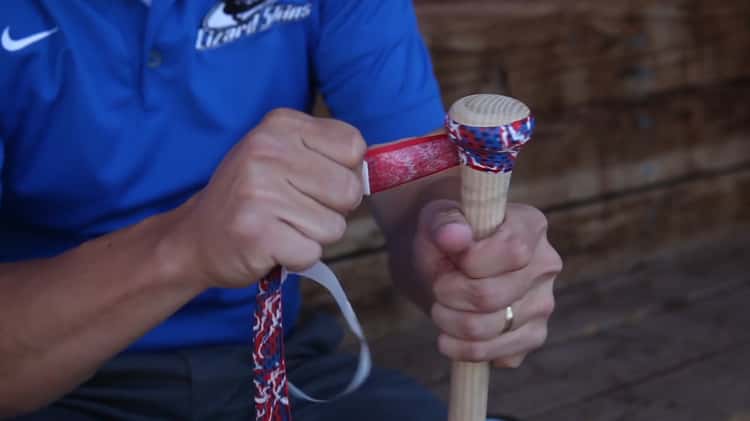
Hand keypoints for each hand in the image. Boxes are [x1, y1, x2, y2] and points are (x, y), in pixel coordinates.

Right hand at [168, 109, 365, 288]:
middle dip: (332, 209)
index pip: (353, 146)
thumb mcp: (284, 155)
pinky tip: (271, 245)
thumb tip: (381, 169)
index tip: (314, 180)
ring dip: (313, 236)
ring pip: (334, 226)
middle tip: (296, 209)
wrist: (197, 237)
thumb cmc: (253, 197)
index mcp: (280, 125)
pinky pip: (312, 253)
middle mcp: (267, 151)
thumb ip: (329, 155)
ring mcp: (259, 192)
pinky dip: (297, 256)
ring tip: (280, 226)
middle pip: (349, 189)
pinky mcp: (257, 233)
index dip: (344, 172)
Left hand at [414, 200, 561, 366]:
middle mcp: (546, 266)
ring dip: (450, 323)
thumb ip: (444, 223)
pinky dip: (463, 349)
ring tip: (440, 309)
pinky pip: (498, 356)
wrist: (445, 265)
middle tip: (438, 288)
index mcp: (531, 226)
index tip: (451, 257)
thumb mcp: (436, 218)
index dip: (471, 260)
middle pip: (493, 296)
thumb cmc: (444, 237)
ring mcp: (543, 304)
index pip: (513, 251)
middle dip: (449, 294)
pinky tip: (453, 332)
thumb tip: (453, 236)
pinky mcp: (532, 336)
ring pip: (490, 330)